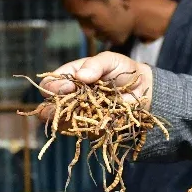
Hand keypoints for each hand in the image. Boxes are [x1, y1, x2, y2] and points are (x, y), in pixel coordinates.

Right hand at [39, 52, 153, 122]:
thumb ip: (95, 64)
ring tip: (78, 114)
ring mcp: (77, 113)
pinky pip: (77, 132)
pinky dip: (81, 128)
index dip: (54, 85)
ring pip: (58, 121)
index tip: (69, 86)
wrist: (142, 90)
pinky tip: (91, 122)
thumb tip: (80, 76)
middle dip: (54, 105)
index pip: (50, 83)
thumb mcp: (110, 60)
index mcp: (70, 76)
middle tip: (70, 101)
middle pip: (48, 105)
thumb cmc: (124, 71)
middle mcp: (70, 96)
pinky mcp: (88, 127)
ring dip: (65, 119)